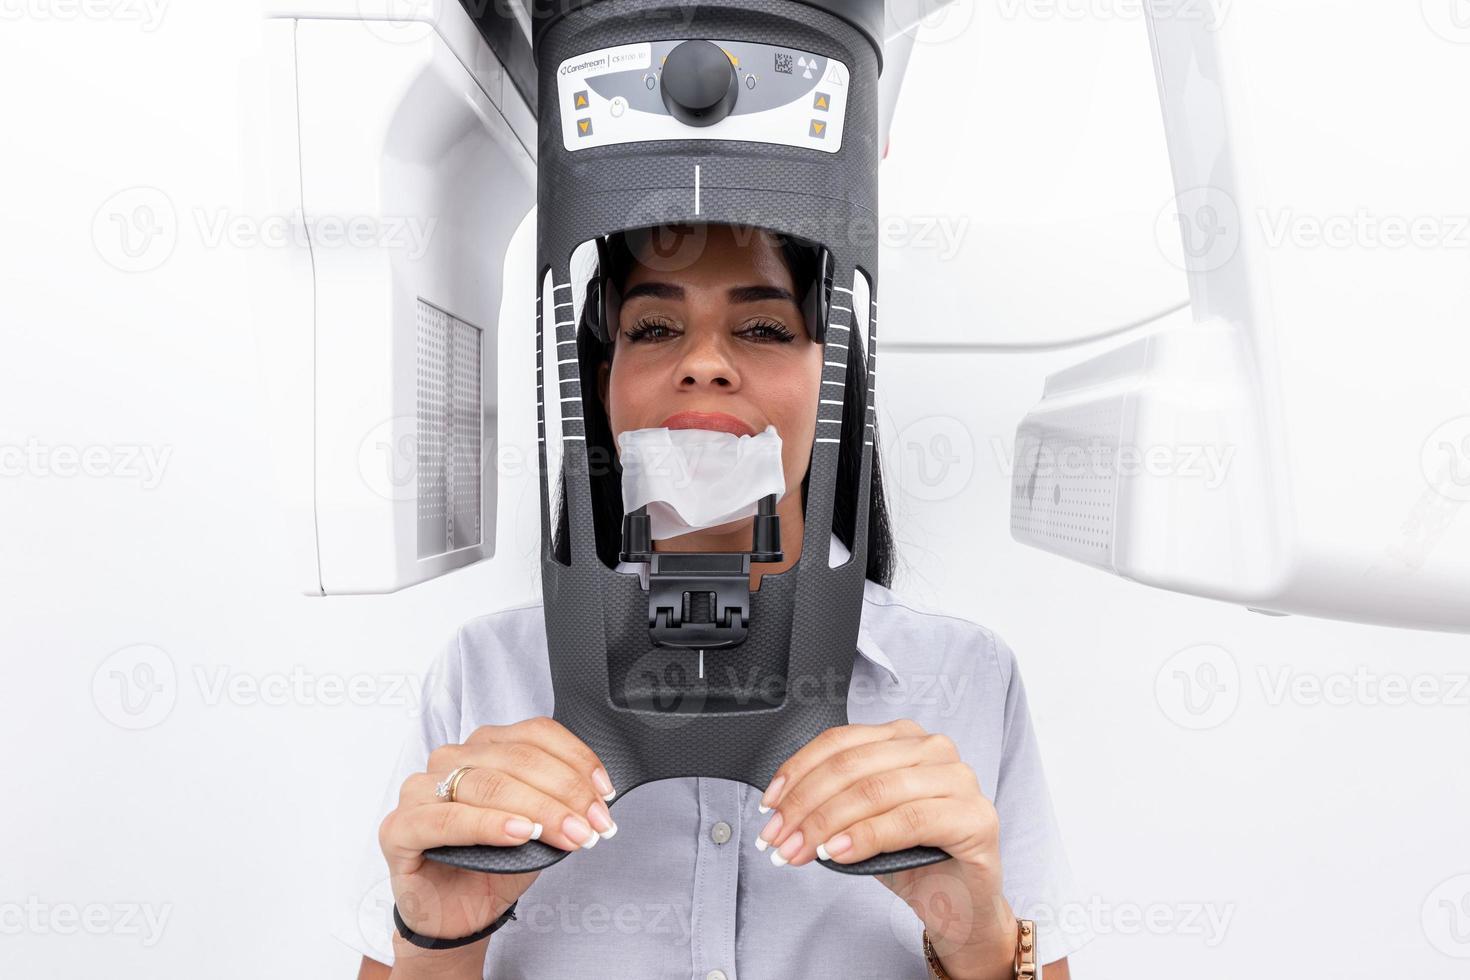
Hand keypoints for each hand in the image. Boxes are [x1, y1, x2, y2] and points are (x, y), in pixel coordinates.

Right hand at [377, 717, 618, 957]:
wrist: (456, 915)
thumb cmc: (493, 864)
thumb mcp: (538, 826)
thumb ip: (558, 801)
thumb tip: (595, 796)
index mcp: (483, 746)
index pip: (535, 733)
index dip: (576, 759)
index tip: (604, 792)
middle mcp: (450, 759)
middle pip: (517, 760)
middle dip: (565, 792)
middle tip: (593, 824)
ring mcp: (420, 790)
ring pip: (489, 785)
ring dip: (538, 809)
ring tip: (569, 833)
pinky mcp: (400, 827)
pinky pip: (448, 818)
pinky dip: (489, 824)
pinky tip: (519, 833)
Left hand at [754, 719, 1017, 979]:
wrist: (957, 904)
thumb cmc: (911, 857)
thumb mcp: (861, 819)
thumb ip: (831, 799)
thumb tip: (781, 807)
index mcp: (903, 738)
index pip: (839, 743)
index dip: (797, 772)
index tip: (771, 805)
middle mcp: (933, 749)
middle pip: (852, 767)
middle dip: (805, 805)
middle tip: (779, 838)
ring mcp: (958, 780)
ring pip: (875, 791)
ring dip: (827, 823)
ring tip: (802, 850)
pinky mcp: (975, 817)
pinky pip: (908, 821)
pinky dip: (864, 837)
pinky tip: (838, 852)